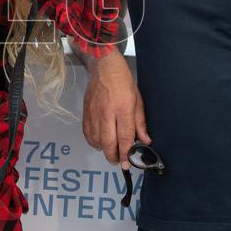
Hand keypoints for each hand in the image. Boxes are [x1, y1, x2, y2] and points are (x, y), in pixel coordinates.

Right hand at [82, 50, 148, 168]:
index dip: (126, 154)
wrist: (103, 67)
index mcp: (123, 109)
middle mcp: (107, 113)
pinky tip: (100, 142)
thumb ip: (140, 122)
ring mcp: (94, 114)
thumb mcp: (138, 100)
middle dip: (114, 157)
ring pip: (96, 141)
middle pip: (108, 143)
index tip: (127, 163)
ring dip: (104, 150)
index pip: (124, 138)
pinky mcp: (85, 113)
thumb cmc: (122, 80)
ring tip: (111, 151)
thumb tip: (145, 140)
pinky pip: (87, 134)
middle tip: (119, 162)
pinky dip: (93, 142)